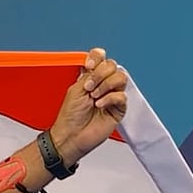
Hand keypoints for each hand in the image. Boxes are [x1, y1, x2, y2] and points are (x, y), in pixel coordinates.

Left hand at [48, 48, 128, 164]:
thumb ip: (88, 75)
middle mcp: (102, 84)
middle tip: (89, 87)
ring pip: (121, 77)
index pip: (100, 58)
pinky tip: (99, 105)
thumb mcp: (76, 89)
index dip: (97, 57)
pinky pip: (122, 96)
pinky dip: (110, 98)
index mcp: (90, 77)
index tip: (89, 66)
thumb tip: (98, 65)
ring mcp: (112, 95)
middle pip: (112, 65)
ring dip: (106, 85)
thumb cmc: (70, 116)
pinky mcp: (119, 108)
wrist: (71, 135)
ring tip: (94, 96)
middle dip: (100, 73)